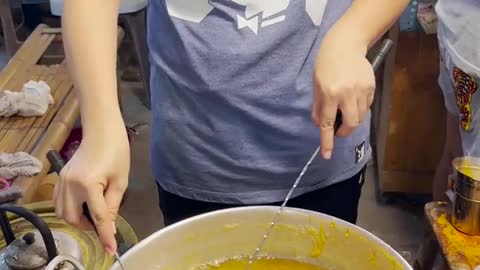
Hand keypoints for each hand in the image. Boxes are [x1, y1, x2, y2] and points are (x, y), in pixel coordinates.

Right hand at [54, 118, 129, 255]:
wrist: (102, 130)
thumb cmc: (117, 151)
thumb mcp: (120, 180)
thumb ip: (113, 205)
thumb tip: (108, 223)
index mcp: (88, 185)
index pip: (98, 217)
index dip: (105, 235)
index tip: (110, 250)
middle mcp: (70, 185)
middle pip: (73, 218)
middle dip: (88, 226)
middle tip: (103, 223)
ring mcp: (62, 181)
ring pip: (62, 212)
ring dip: (77, 218)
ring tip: (93, 213)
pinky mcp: (60, 177)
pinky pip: (59, 201)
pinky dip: (70, 208)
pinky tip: (83, 204)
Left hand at [312, 32, 374, 158]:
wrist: (345, 44)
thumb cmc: (326, 65)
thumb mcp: (316, 85)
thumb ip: (318, 107)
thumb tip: (321, 125)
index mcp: (329, 94)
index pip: (328, 123)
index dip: (327, 141)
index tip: (327, 155)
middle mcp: (346, 94)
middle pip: (350, 124)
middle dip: (344, 131)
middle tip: (339, 127)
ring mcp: (361, 90)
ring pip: (360, 117)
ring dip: (352, 119)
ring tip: (345, 108)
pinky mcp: (371, 86)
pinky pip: (367, 106)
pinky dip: (360, 108)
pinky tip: (353, 98)